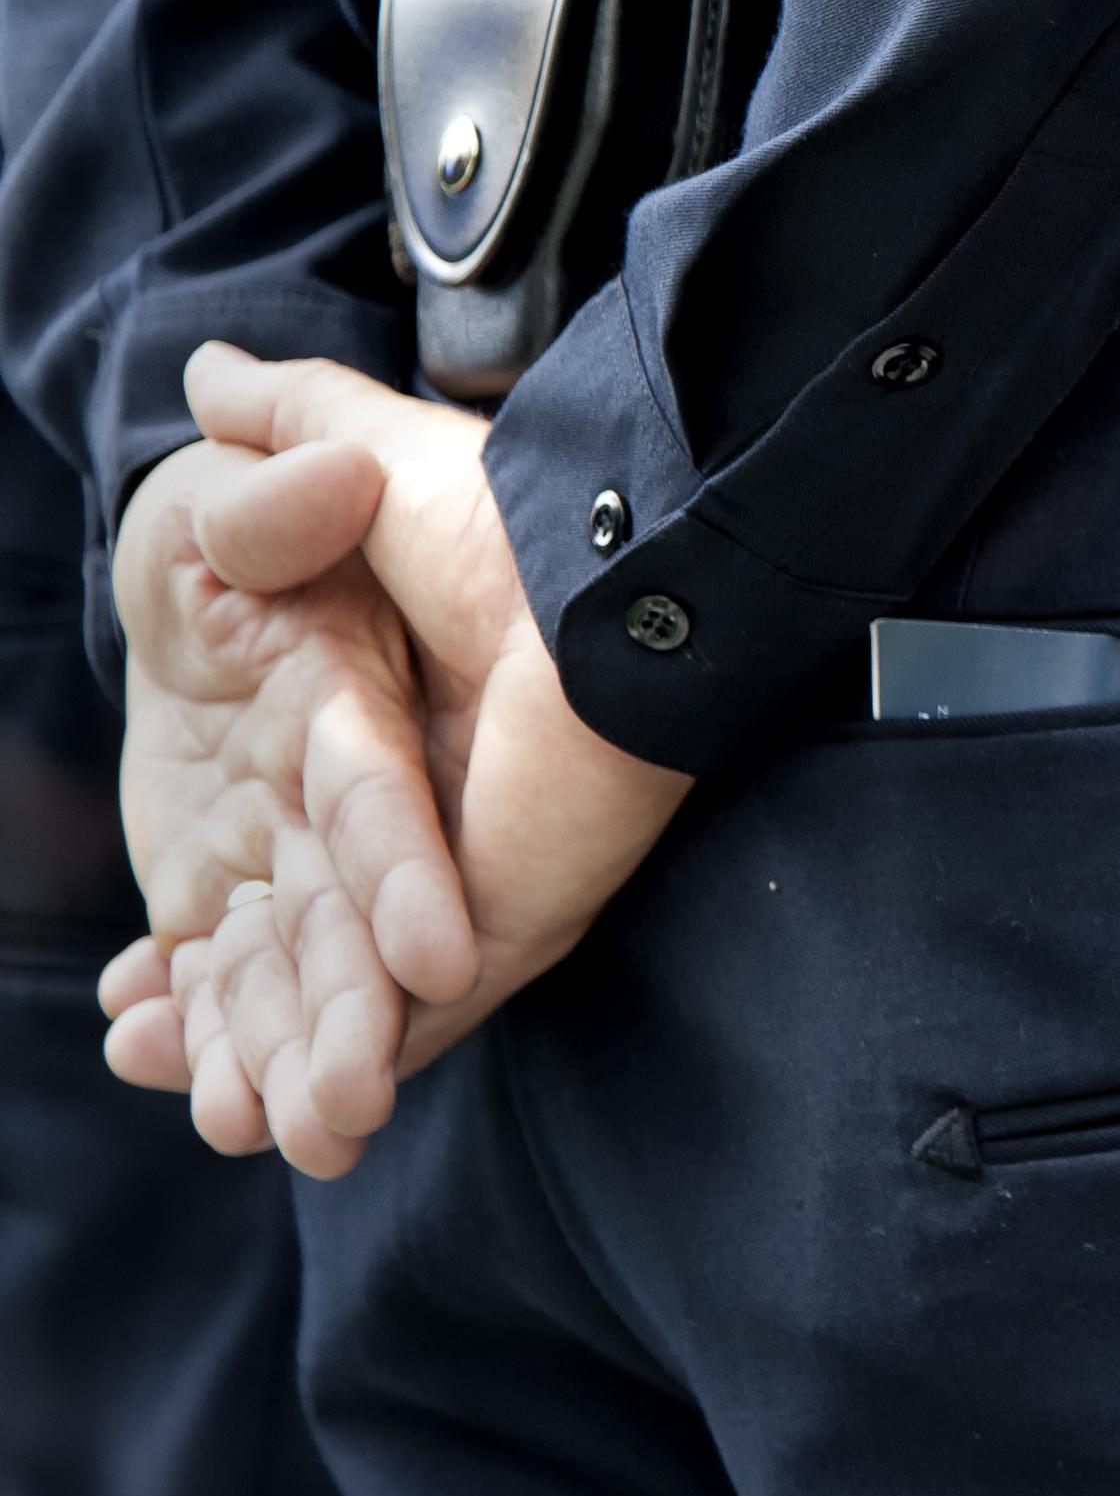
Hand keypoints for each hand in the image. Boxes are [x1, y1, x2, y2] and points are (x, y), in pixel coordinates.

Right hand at [110, 346, 688, 1170]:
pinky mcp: (518, 918)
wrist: (610, 564)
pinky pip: (418, 1018)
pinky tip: (264, 1104)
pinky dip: (349, 1056)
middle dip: (230, 1017)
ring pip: (356, 998)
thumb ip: (288, 437)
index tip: (132, 984)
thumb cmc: (506, 513)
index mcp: (380, 740)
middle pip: (304, 946)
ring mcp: (475, 877)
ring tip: (219, 1119)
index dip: (201, 925)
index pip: (277, 860)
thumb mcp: (368, 456)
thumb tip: (210, 376)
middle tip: (138, 1052)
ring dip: (274, 1058)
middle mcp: (431, 820)